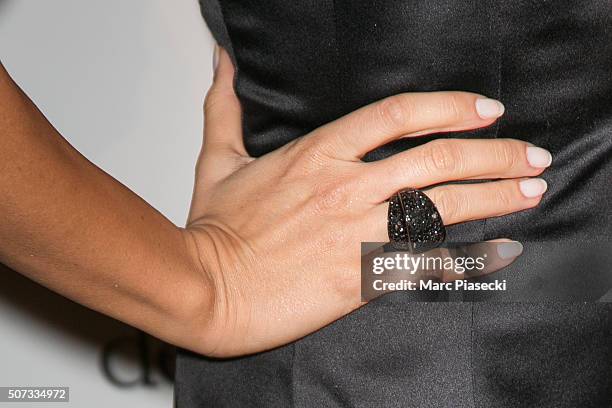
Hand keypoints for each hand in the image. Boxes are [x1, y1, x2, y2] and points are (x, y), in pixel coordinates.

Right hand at [182, 48, 550, 356]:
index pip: (398, 115)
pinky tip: (492, 251)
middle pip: (438, 159)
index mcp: (317, 153)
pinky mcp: (359, 277)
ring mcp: (355, 232)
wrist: (206, 288)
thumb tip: (221, 62)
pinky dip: (463, 257)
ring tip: (532, 189)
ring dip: (495, 196)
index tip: (486, 109)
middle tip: (530, 153)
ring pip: (443, 208)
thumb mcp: (218, 159)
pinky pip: (424, 264)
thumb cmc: (215, 229)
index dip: (450, 106)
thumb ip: (225, 106)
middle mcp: (345, 188)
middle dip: (495, 152)